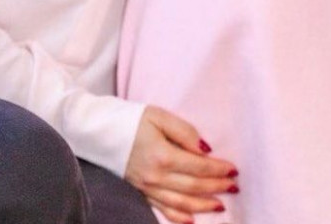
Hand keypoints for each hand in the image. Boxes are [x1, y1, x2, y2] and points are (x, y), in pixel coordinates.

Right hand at [124, 106, 238, 223]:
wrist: (96, 131)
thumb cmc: (129, 119)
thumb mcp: (159, 116)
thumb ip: (185, 132)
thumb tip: (205, 149)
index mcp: (162, 156)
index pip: (198, 166)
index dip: (218, 169)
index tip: (234, 169)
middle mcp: (155, 177)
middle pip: (193, 187)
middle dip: (216, 187)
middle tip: (234, 186)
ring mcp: (146, 188)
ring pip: (181, 203)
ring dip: (203, 206)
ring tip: (221, 205)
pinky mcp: (139, 193)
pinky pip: (162, 210)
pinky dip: (178, 217)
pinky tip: (192, 220)